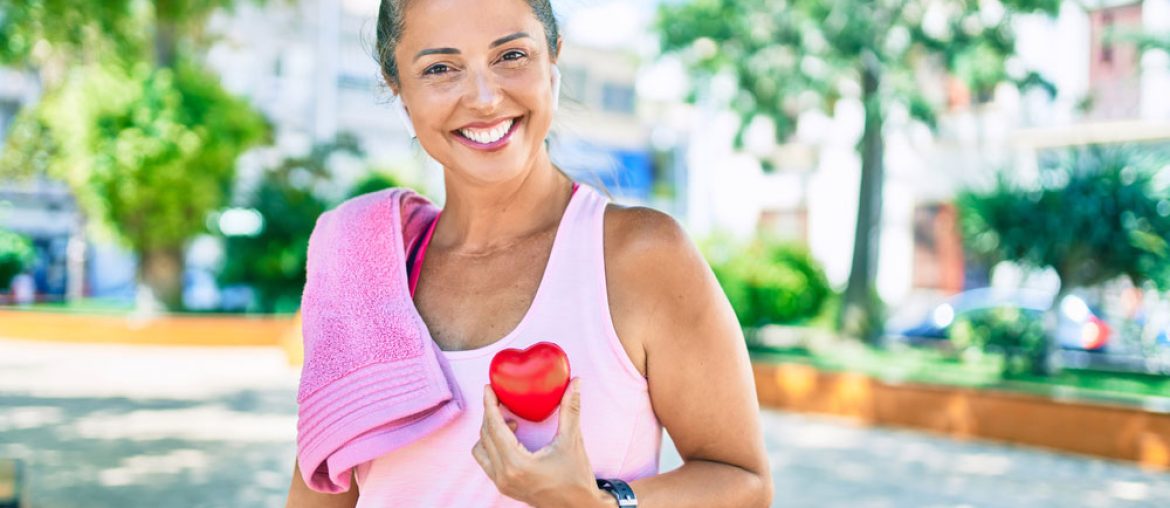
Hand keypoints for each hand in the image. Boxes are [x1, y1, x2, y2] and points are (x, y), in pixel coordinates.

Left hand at [472, 378, 612, 507]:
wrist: (578, 507)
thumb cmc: (576, 477)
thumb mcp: (572, 441)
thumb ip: (571, 409)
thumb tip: (576, 382)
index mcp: (518, 464)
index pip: (494, 428)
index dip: (489, 405)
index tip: (488, 387)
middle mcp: (504, 475)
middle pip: (485, 436)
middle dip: (490, 414)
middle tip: (500, 397)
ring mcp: (502, 483)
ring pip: (481, 450)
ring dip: (490, 432)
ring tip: (511, 422)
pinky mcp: (504, 487)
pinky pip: (487, 461)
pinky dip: (493, 445)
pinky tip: (513, 438)